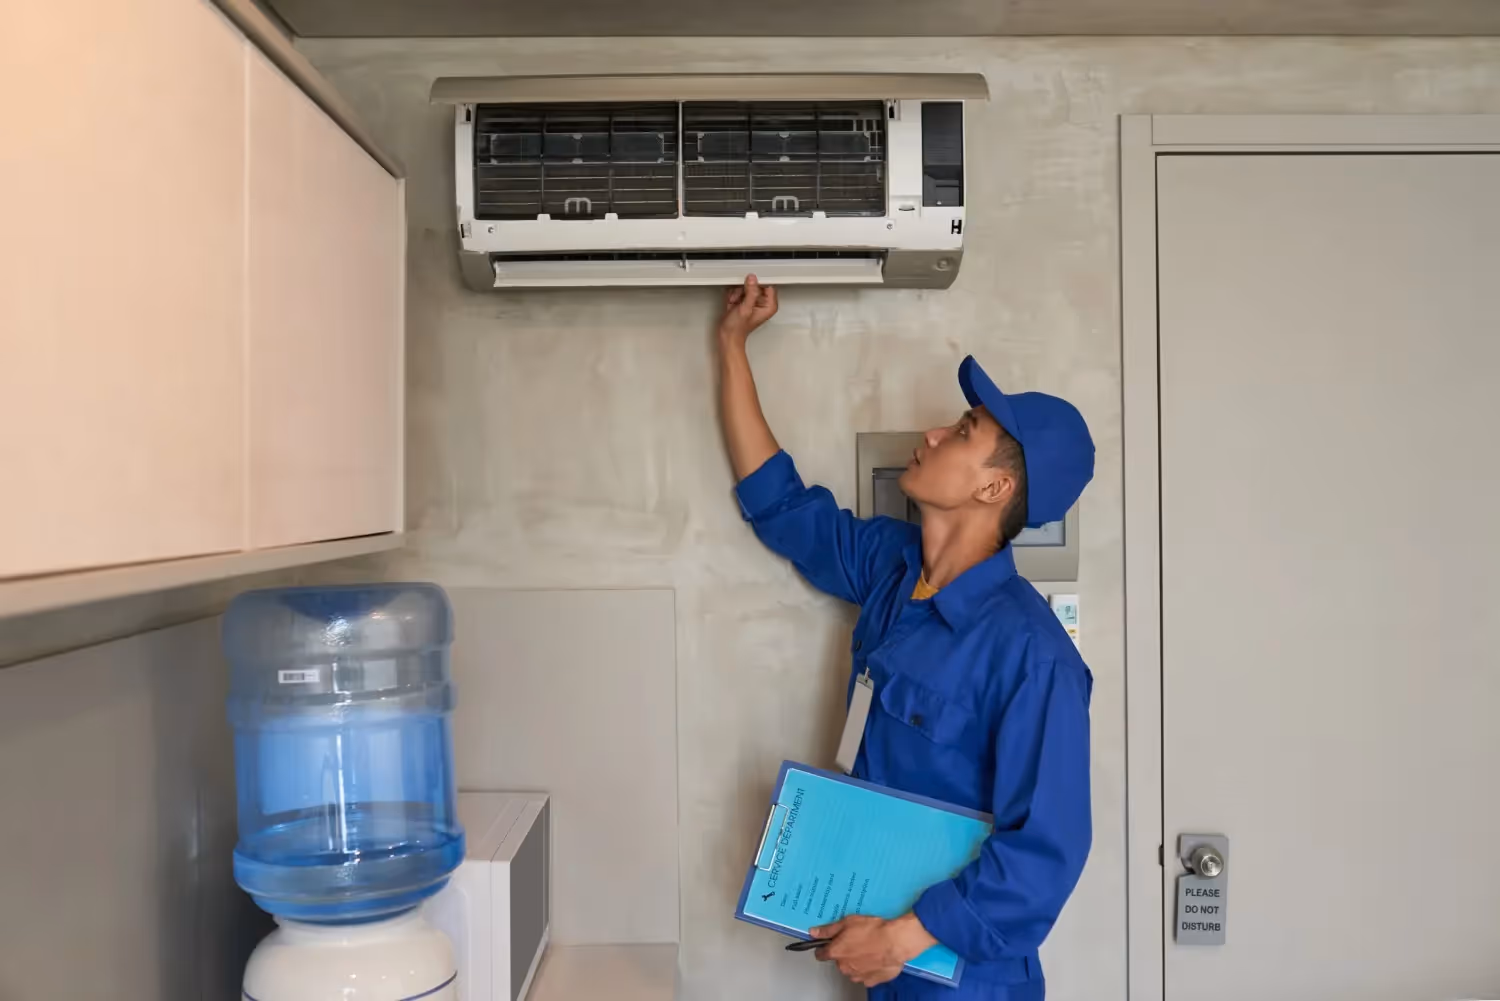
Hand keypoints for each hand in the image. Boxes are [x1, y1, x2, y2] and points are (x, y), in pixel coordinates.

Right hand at [717, 275, 777, 345]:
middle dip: (744, 289)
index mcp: (769, 306)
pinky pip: (738, 290)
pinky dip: (733, 294)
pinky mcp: (744, 301)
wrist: (727, 336)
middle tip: (740, 299)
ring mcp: (753, 301)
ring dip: (737, 292)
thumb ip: (751, 292)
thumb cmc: (737, 329)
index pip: (768, 285)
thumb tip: (753, 279)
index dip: (758, 283)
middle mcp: (762, 303)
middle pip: (755, 285)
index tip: (750, 283)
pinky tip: (732, 303)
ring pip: (745, 286)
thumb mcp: (745, 309)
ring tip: (735, 303)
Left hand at [810, 913, 937, 987]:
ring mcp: (858, 976)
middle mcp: (844, 967)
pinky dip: (869, 968)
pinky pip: (866, 975)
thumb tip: (813, 932)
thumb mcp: (847, 922)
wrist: (895, 942)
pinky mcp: (872, 980)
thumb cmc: (873, 930)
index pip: (820, 954)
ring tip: (868, 948)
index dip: (824, 947)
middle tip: (856, 940)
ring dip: (857, 961)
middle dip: (845, 953)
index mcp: (836, 953)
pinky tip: (876, 958)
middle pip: (839, 961)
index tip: (829, 943)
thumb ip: (828, 930)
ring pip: (852, 969)